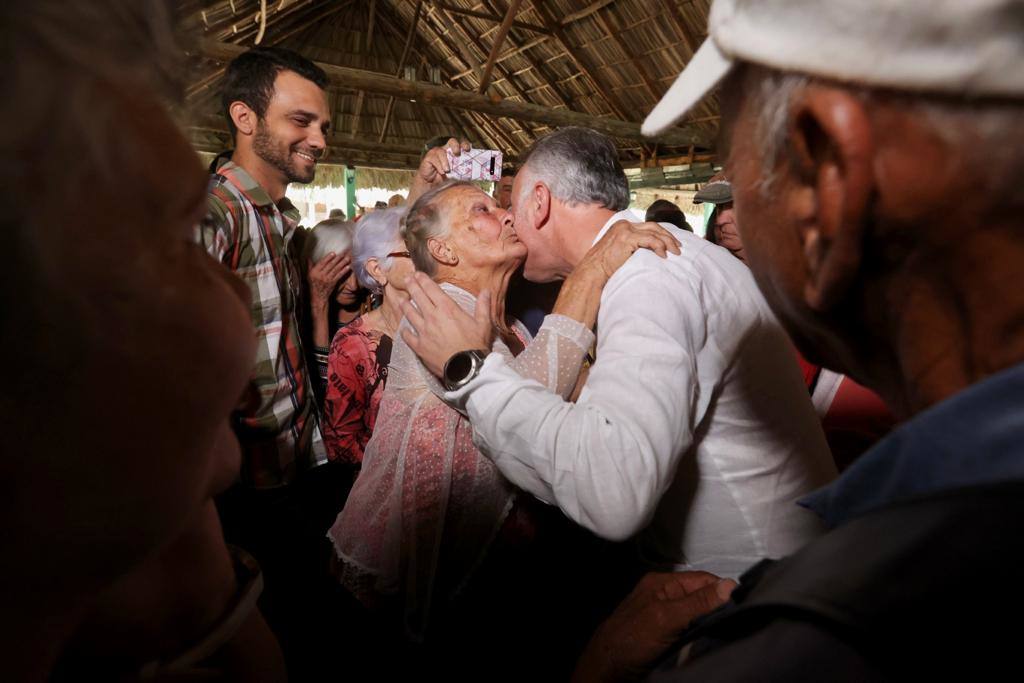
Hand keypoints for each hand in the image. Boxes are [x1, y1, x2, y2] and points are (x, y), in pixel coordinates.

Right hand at [307, 251, 352, 307]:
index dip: (328, 258)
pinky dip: (344, 271)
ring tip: (347, 258)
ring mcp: (327, 279)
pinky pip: (339, 276)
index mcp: (314, 272)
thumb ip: (310, 266)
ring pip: (335, 270)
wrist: (318, 296)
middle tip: (343, 254)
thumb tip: (308, 257)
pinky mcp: (333, 283)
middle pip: (330, 265)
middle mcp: (320, 275)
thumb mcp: (309, 275)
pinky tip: (348, 267)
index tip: (333, 253)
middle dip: (337, 259)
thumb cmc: (313, 284)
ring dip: (342, 263)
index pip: (322, 263)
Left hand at [400, 272, 493, 377]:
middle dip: (411, 286)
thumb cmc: (475, 345)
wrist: (466, 368)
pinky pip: (408, 335)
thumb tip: (486, 290)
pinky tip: (403, 328)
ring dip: (404, 305)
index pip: (431, 289)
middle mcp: (432, 316)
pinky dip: (405, 331)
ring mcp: (423, 331)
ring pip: (409, 314)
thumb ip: (483, 306)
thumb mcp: (484, 324)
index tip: (417, 274)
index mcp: (448, 309)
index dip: (423, 280)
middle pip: (418, 297)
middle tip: (406, 279)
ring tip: (400, 299)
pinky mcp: (418, 346)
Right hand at [407, 137, 471, 204]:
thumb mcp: (457, 174)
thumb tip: (477, 172)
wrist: (432, 185)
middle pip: (452, 141)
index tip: (468, 149)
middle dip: (455, 146)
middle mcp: (446, 150)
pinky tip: (441, 171)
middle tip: (457, 154)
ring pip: (441, 150)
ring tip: (447, 170)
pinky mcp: (429, 157)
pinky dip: (438, 165)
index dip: (465, 144)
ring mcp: (437, 152)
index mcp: (455, 152)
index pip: (461, 144)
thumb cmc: (446, 178)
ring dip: (445, 161)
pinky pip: (434, 157)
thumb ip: (463, 170)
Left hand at [571, 571, 735, 682]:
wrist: (608, 668)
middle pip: (703, 597)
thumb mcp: (666, 617)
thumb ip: (697, 602)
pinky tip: (710, 640)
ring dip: (712, 624)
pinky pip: (693, 631)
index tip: (742, 602)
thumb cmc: (629, 640)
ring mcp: (667, 617)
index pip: (703, 579)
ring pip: (700, 615)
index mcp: (663, 583)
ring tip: (725, 631)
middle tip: (735, 621)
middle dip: (718, 608)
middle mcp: (666, 596)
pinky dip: (702, 635)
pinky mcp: (668, 636)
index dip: (723, 589)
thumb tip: (729, 585)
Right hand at [579, 220, 680, 280]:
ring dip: (667, 242)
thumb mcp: (620, 253)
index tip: (671, 244)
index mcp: (622, 226)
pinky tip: (663, 255)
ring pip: (654, 232)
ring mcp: (625, 230)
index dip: (662, 234)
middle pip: (653, 226)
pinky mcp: (626, 238)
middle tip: (678, 248)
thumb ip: (633, 247)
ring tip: (675, 253)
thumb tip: (650, 252)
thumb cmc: (605, 268)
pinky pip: (649, 240)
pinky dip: (659, 247)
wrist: (592, 273)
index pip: (648, 226)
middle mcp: (624, 225)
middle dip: (668, 236)